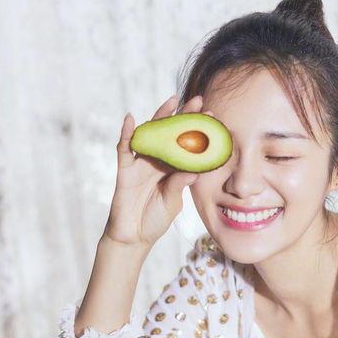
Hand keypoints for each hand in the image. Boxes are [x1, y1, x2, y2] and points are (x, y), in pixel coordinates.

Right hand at [103, 94, 210, 248]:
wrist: (134, 238)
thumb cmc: (155, 219)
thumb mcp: (173, 202)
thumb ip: (180, 185)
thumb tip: (193, 170)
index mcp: (172, 168)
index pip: (187, 144)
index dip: (199, 131)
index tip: (214, 117)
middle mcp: (157, 161)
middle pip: (170, 133)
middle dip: (184, 116)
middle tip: (199, 100)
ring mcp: (140, 164)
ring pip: (151, 135)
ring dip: (160, 116)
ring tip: (172, 100)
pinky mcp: (124, 170)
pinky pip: (124, 148)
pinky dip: (126, 133)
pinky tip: (130, 119)